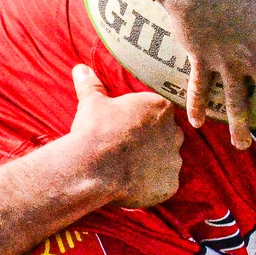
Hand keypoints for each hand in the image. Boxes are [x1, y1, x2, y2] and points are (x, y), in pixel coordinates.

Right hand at [67, 66, 182, 208]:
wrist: (93, 167)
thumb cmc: (95, 130)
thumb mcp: (91, 103)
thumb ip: (91, 85)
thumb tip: (81, 68)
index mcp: (161, 108)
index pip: (160, 112)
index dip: (143, 121)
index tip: (128, 128)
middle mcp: (174, 132)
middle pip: (167, 135)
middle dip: (152, 141)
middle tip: (128, 149)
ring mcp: (174, 160)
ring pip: (167, 160)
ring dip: (153, 164)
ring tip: (129, 168)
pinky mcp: (170, 184)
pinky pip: (164, 184)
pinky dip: (152, 185)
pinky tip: (134, 184)